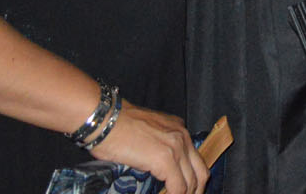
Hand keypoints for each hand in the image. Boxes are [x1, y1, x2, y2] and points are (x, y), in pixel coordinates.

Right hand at [91, 102, 208, 193]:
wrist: (105, 119)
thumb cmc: (116, 126)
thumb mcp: (147, 131)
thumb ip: (158, 145)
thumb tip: (156, 166)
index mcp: (178, 130)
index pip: (195, 160)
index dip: (192, 180)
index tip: (184, 192)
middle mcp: (182, 136)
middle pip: (200, 172)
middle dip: (195, 191)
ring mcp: (176, 148)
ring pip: (191, 182)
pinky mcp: (166, 159)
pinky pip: (177, 187)